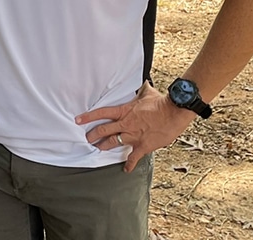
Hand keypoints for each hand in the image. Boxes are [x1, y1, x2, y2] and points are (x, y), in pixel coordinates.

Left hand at [75, 82, 197, 172]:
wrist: (174, 113)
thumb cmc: (161, 102)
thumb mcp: (147, 93)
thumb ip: (142, 90)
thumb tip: (143, 82)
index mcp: (124, 111)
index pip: (101, 113)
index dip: (88, 117)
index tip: (78, 120)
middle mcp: (126, 124)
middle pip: (104, 130)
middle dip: (93, 135)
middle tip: (86, 138)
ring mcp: (133, 136)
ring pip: (113, 142)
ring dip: (104, 146)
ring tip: (97, 149)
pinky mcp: (143, 145)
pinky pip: (134, 157)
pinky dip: (129, 163)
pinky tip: (126, 169)